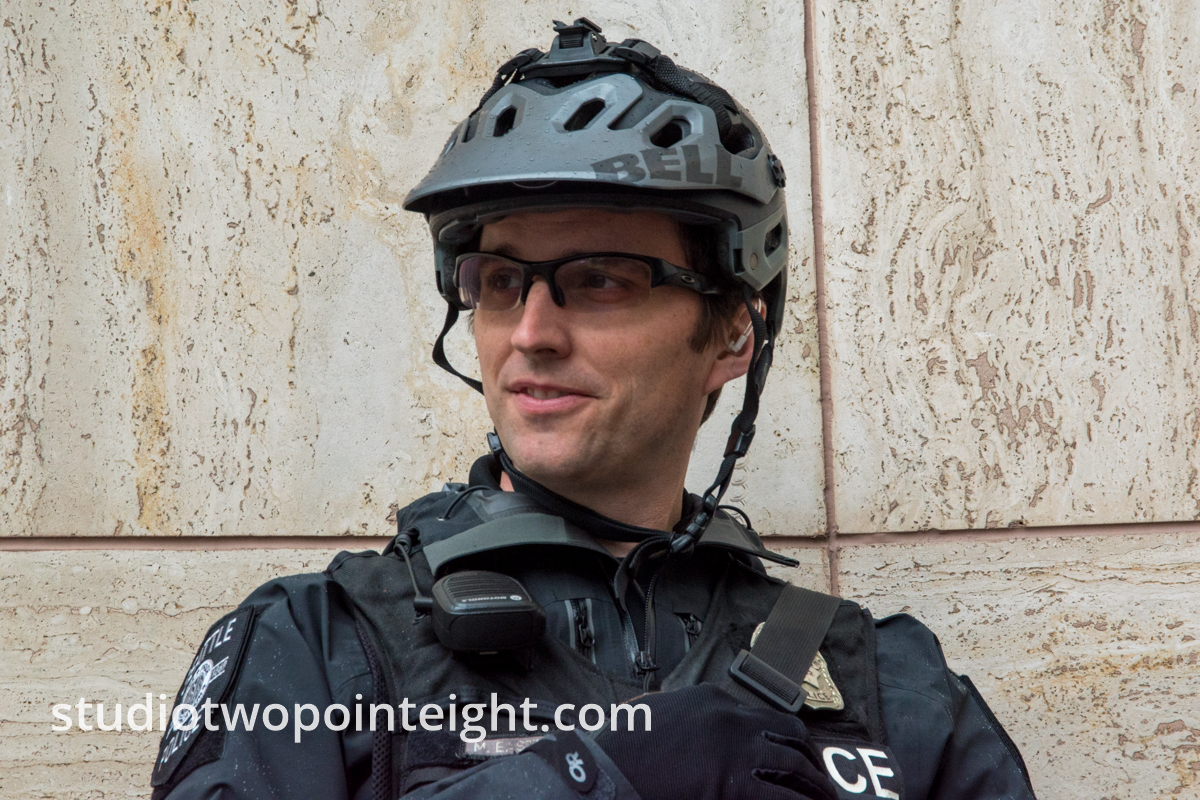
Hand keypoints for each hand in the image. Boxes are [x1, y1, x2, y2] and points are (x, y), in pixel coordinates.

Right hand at [593, 684, 837, 799]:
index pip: (758, 713)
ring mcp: (735, 747)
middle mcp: (729, 716)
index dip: (780, 736)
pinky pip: (783, 796)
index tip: (789, 750)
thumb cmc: (619, 748)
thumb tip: (698, 738)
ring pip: (794, 762)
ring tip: (826, 798)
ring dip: (815, 783)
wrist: (603, 768)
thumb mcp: (653, 716)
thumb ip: (681, 718)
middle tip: (818, 775)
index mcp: (708, 698)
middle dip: (808, 754)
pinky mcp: (734, 782)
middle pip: (787, 730)